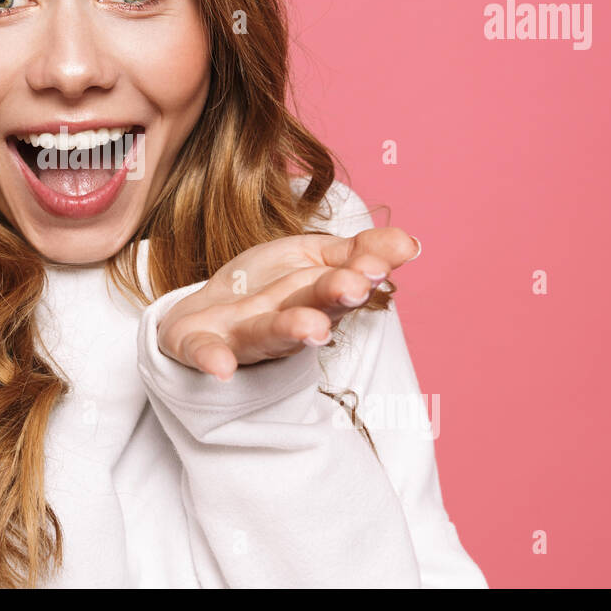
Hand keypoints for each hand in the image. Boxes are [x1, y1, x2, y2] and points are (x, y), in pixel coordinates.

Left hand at [156, 229, 421, 380]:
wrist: (203, 314)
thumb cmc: (269, 288)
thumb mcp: (317, 259)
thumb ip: (360, 251)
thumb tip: (410, 242)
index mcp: (313, 298)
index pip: (341, 282)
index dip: (359, 272)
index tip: (378, 265)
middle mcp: (282, 321)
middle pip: (310, 308)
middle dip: (331, 297)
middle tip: (354, 286)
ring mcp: (242, 335)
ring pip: (268, 333)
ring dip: (292, 329)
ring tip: (313, 328)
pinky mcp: (200, 344)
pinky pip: (203, 352)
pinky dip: (212, 359)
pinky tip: (221, 368)